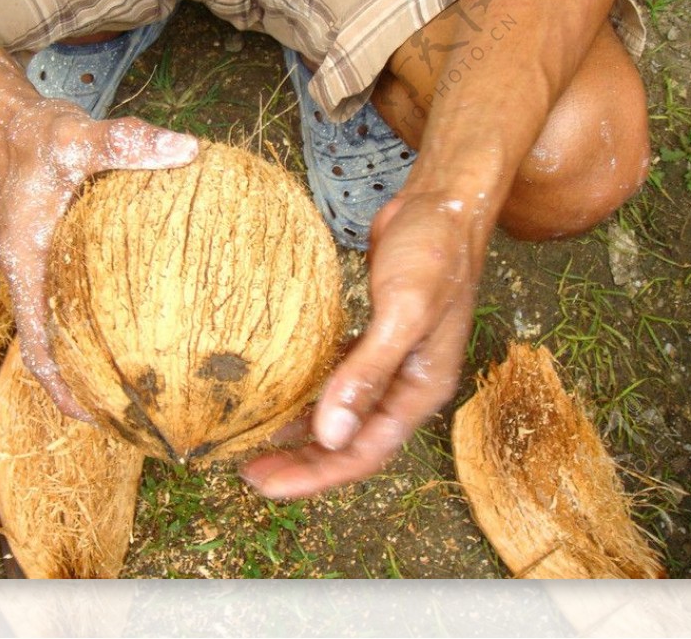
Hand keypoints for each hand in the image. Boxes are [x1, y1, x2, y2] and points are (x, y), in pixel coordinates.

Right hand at [0, 97, 198, 417]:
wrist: (16, 121)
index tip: (88, 418)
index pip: (35, 339)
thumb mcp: (78, 135)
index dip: (58, 384)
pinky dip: (105, 322)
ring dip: (93, 360)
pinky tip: (149, 325)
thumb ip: (127, 143)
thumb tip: (188, 150)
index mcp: (25, 260)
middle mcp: (32, 272)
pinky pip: (81, 301)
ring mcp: (46, 267)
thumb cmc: (41, 135)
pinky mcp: (62, 256)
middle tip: (129, 418)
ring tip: (141, 387)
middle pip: (51, 347)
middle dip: (83, 386)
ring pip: (66, 329)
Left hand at [240, 187, 489, 497]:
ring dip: (302, 431)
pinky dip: (310, 390)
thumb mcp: (404, 312)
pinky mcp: (374, 336)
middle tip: (246, 472)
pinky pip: (337, 377)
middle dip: (302, 463)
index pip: (364, 453)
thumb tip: (332, 435)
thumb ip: (368, 373)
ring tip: (254, 441)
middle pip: (349, 441)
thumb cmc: (434, 254)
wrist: (443, 203)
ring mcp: (390, 361)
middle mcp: (406, 385)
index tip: (266, 486)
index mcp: (421, 390)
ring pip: (341, 412)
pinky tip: (279, 392)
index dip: (315, 475)